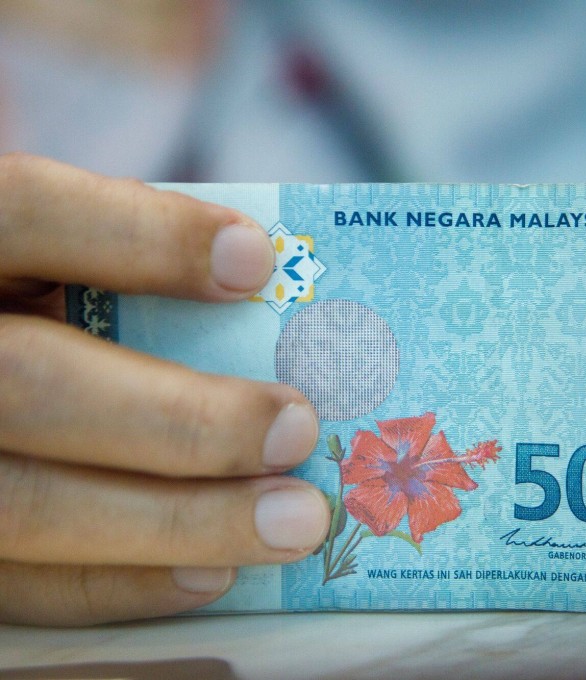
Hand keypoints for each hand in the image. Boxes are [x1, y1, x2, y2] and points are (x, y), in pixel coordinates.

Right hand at [0, 154, 329, 625]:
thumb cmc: (22, 309)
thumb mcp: (40, 260)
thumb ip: (110, 263)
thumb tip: (262, 290)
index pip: (25, 214)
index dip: (140, 236)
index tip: (258, 262)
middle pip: (30, 383)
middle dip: (181, 418)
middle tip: (296, 429)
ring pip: (28, 504)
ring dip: (179, 523)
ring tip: (293, 521)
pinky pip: (18, 588)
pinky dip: (121, 585)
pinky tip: (212, 574)